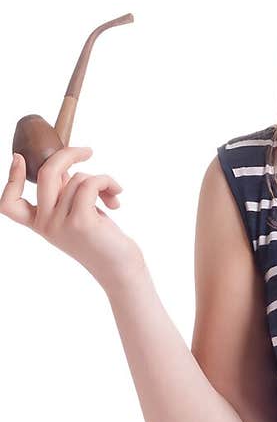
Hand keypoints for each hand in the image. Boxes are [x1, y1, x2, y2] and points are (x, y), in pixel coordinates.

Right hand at [1, 144, 143, 288]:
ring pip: (76, 178)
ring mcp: (61, 224)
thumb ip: (64, 194)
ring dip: (101, 180)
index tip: (19, 158)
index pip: (9, 204)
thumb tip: (65, 164)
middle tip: (88, 151)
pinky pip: (90, 184)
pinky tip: (117, 197)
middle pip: (46, 174)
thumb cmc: (101, 241)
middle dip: (67, 154)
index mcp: (40, 224)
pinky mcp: (81, 222)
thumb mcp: (75, 216)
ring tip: (112, 196)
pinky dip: (107, 182)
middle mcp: (46, 225)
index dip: (11, 179)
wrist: (120, 270)